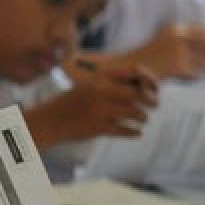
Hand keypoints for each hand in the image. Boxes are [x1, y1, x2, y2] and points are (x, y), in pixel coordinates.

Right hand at [27, 63, 158, 146]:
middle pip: (139, 94)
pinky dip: (134, 132)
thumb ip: (115, 85)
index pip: (135, 71)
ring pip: (135, 113)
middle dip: (152, 101)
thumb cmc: (75, 102)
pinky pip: (125, 130)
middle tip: (154, 105)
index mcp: (101, 77)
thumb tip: (147, 88)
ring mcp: (100, 109)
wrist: (50, 119)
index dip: (150, 78)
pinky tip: (137, 133)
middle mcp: (101, 91)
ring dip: (143, 117)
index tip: (154, 87)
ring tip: (143, 119)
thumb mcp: (92, 86)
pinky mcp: (98, 127)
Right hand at [134, 23, 204, 78]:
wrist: (126, 70)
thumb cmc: (145, 60)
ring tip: (191, 74)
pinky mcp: (177, 66)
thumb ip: (183, 42)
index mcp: (175, 28)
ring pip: (204, 63)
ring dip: (202, 70)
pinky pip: (196, 74)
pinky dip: (192, 78)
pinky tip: (183, 80)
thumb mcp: (163, 43)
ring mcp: (178, 51)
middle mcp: (178, 36)